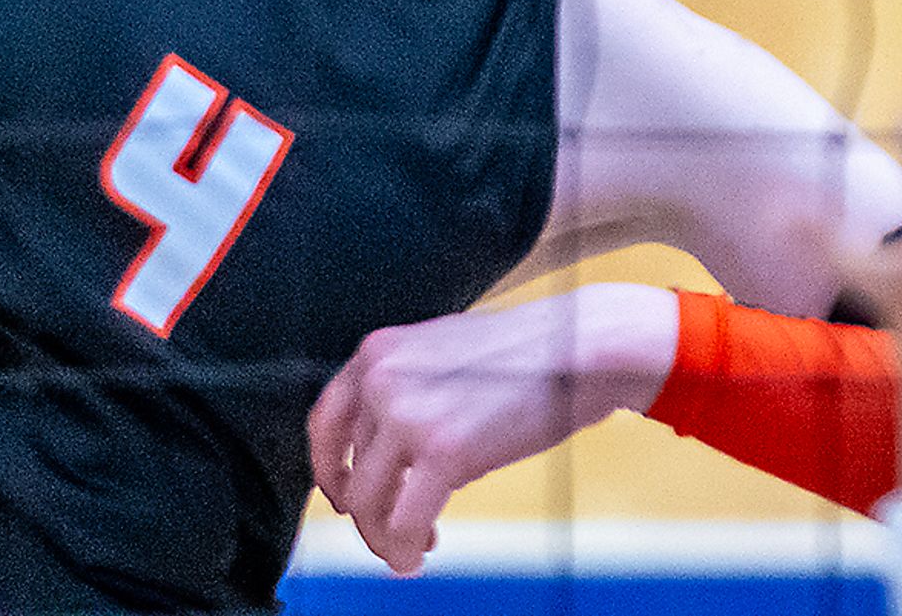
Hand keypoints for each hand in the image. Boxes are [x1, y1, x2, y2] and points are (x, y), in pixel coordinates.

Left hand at [307, 281, 677, 575]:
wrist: (577, 347)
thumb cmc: (523, 355)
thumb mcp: (441, 353)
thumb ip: (406, 389)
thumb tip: (389, 450)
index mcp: (378, 352)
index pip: (324, 423)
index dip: (328, 470)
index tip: (343, 497)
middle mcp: (382, 380)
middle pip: (350, 473)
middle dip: (370, 514)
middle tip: (395, 532)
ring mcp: (409, 415)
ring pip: (369, 504)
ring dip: (385, 538)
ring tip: (412, 548)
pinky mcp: (444, 451)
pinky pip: (404, 522)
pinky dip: (404, 549)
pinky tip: (420, 554)